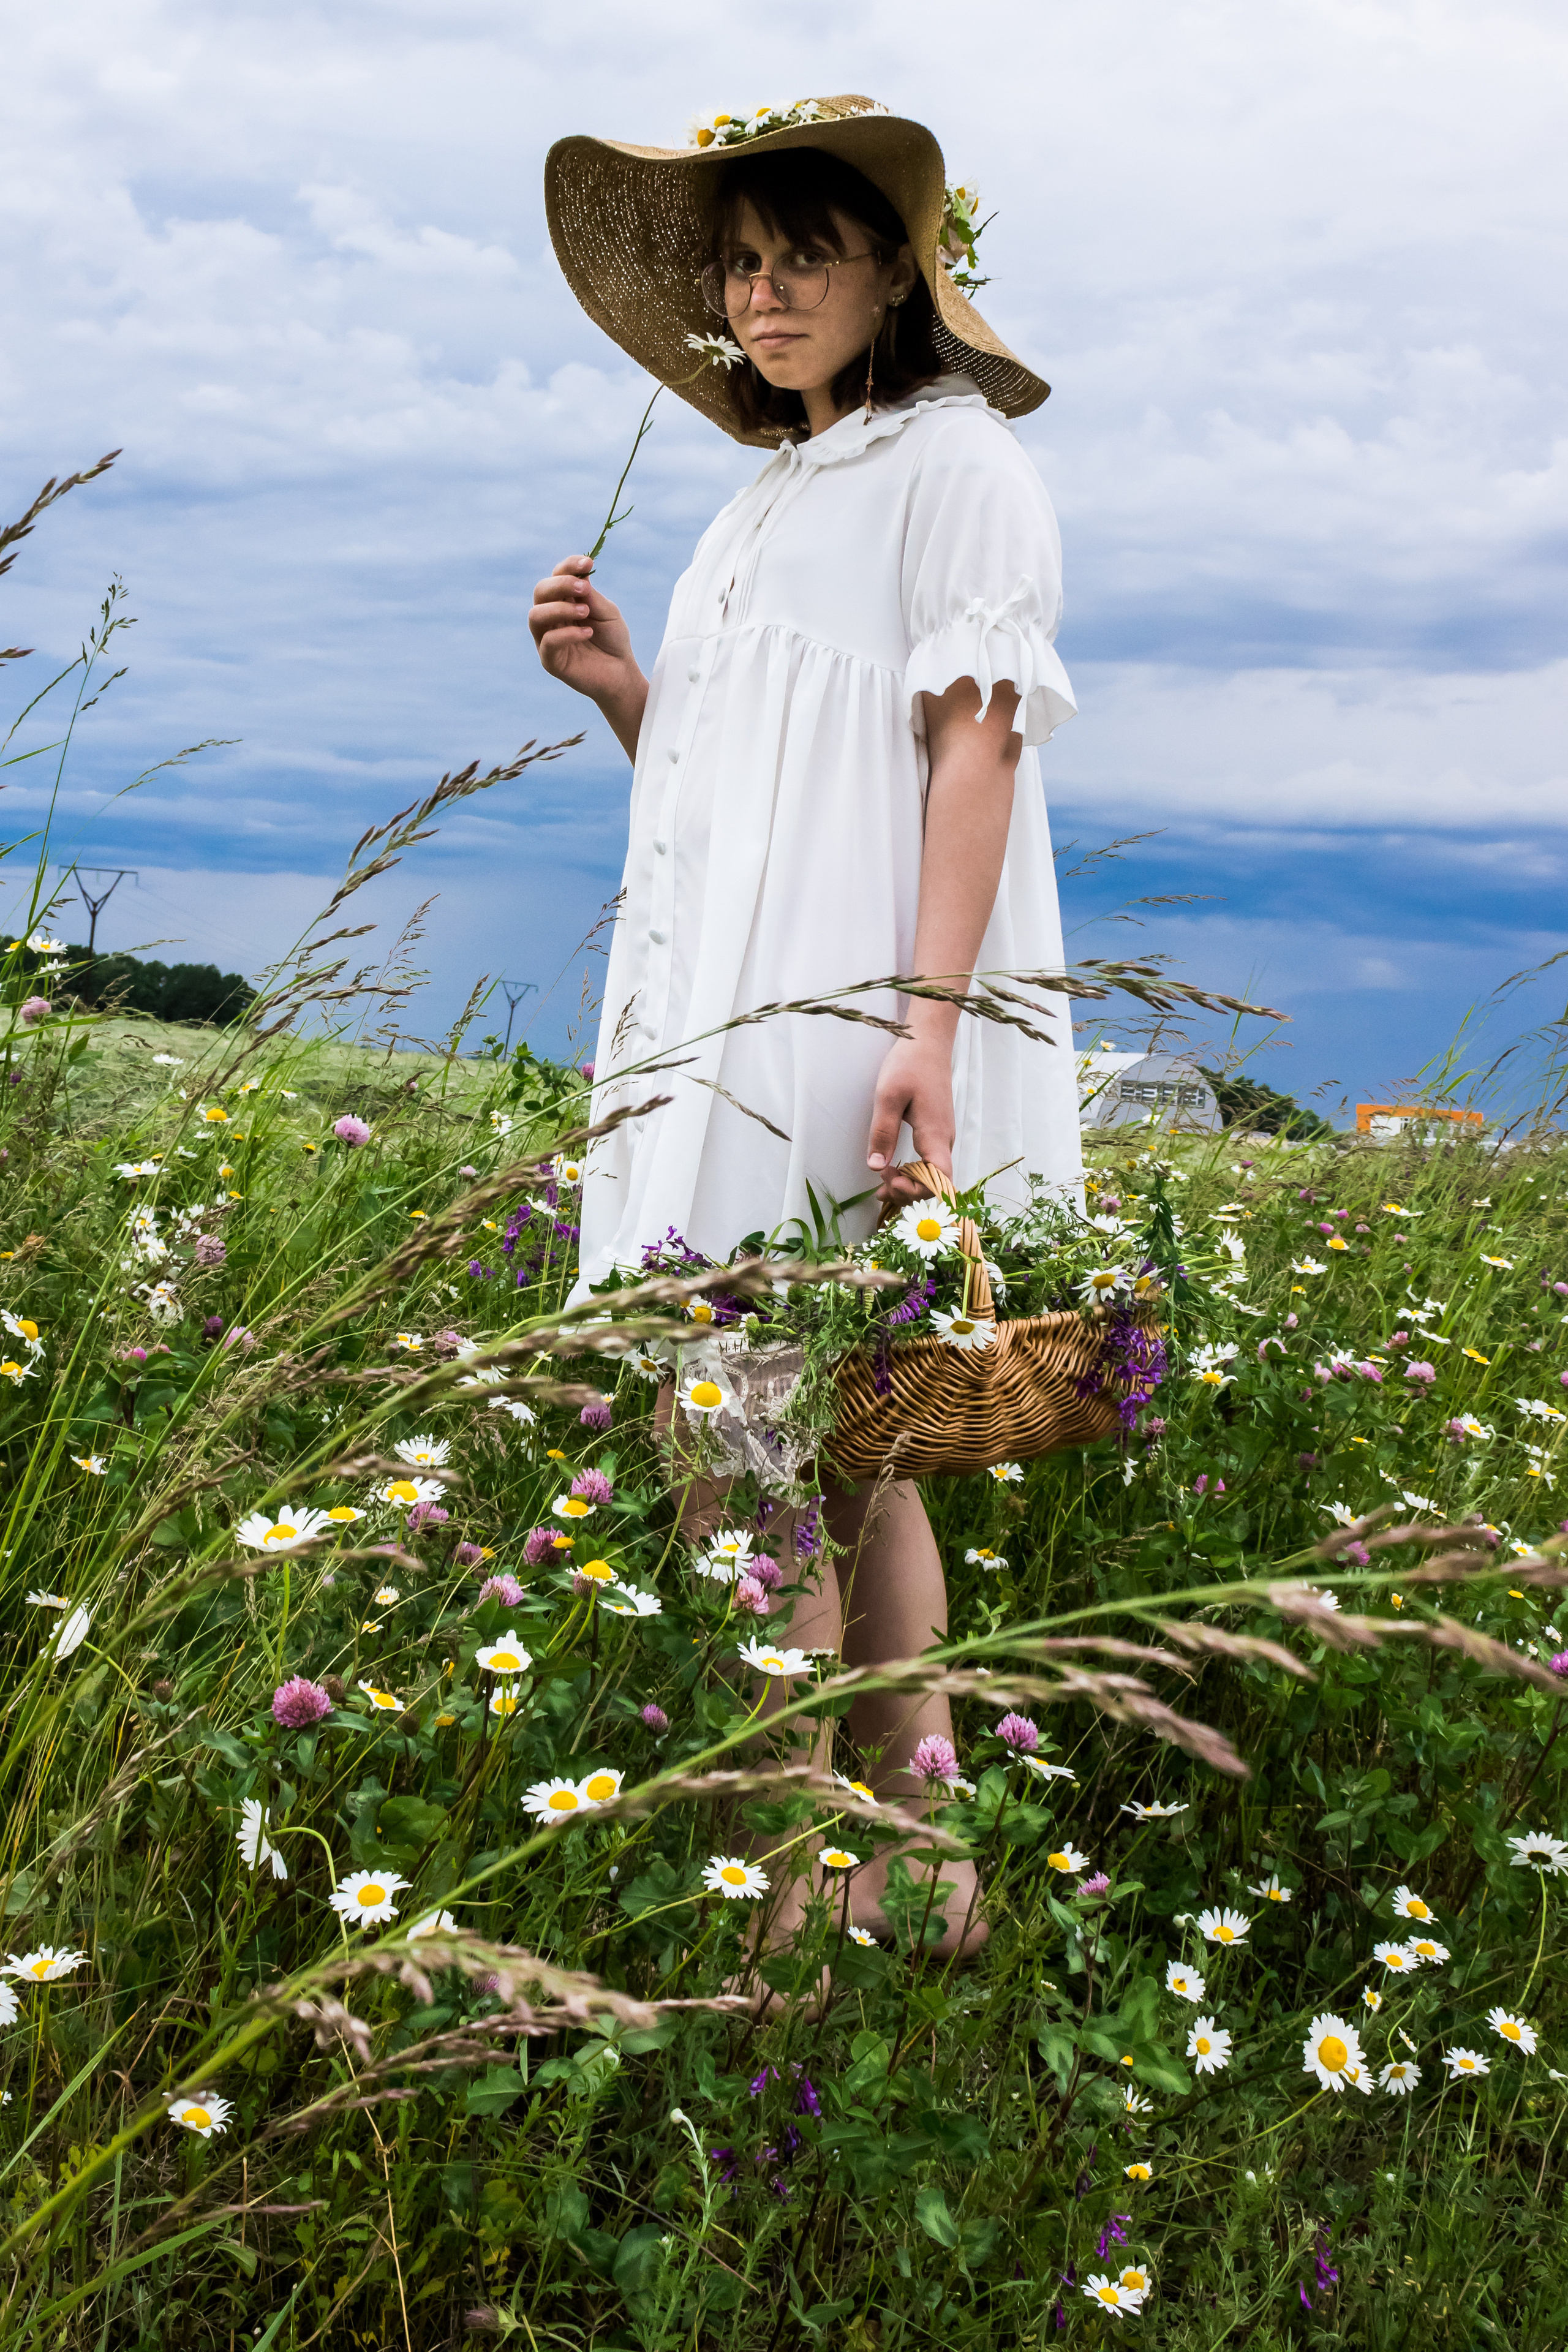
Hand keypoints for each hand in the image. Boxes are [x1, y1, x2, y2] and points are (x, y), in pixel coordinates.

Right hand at [528, 554, 641, 713]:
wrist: (621, 674)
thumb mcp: (607, 612)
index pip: (556, 576)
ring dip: (560, 608)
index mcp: (564, 601)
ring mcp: (547, 639)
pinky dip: (567, 634)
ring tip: (585, 611)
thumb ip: (591, 596)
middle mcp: (551, 617)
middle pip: (540, 592)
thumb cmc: (613, 640)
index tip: (588, 562)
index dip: (568, 566)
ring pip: (536, 615)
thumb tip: (579, 577)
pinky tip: (587, 633)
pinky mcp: (550, 661)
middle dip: (561, 584)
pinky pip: (548, 642)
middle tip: (584, 587)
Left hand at [866, 1036, 954, 1208]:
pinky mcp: (936, 1132)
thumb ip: (883, 1132)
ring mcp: (942, 1137)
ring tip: (881, 1188)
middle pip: (935, 1184)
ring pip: (932, 1175)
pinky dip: (912, 1174)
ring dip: (908, 1186)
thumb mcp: (888, 1097)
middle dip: (907, 1193)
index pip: (938, 1180)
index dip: (916, 1190)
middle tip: (879, 1188)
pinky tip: (891, 1172)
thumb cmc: (909, 1065)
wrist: (928, 1044)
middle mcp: (944, 1141)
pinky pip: (929, 1163)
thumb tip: (875, 1166)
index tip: (888, 1179)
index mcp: (935, 1134)